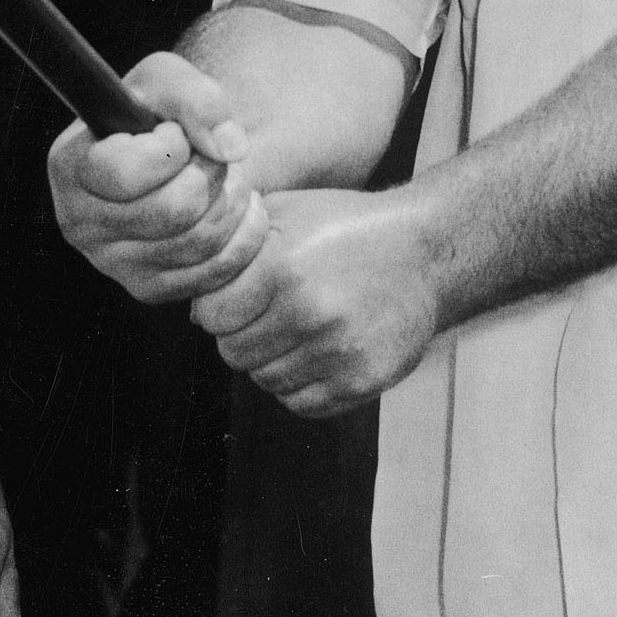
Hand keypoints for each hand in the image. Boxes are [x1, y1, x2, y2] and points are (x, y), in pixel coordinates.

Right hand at [48, 50, 268, 306]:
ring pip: (200, 242)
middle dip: (211, 172)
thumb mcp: (168, 80)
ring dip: (234, 199)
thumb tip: (230, 148)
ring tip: (227, 176)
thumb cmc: (156, 114)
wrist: (171, 160)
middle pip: (173, 210)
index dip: (170, 149)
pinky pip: (217, 271)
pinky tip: (239, 206)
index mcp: (69, 167)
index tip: (174, 133)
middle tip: (212, 155)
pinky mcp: (148, 289)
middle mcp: (79, 224)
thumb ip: (198, 98)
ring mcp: (112, 264)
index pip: (125, 173)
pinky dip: (244, 234)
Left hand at [190, 186, 440, 418]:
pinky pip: (300, 403)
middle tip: (266, 314)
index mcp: (284, 269)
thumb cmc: (347, 226)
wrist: (426, 252)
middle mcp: (309, 314)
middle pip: (233, 353)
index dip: (217, 308)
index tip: (236, 298)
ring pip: (264, 381)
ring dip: (270, 360)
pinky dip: (298, 384)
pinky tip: (315, 351)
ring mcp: (338, 353)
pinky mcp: (361, 382)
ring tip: (295, 329)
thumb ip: (235, 250)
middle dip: (241, 334)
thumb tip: (190, 306)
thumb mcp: (287, 214)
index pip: (210, 316)